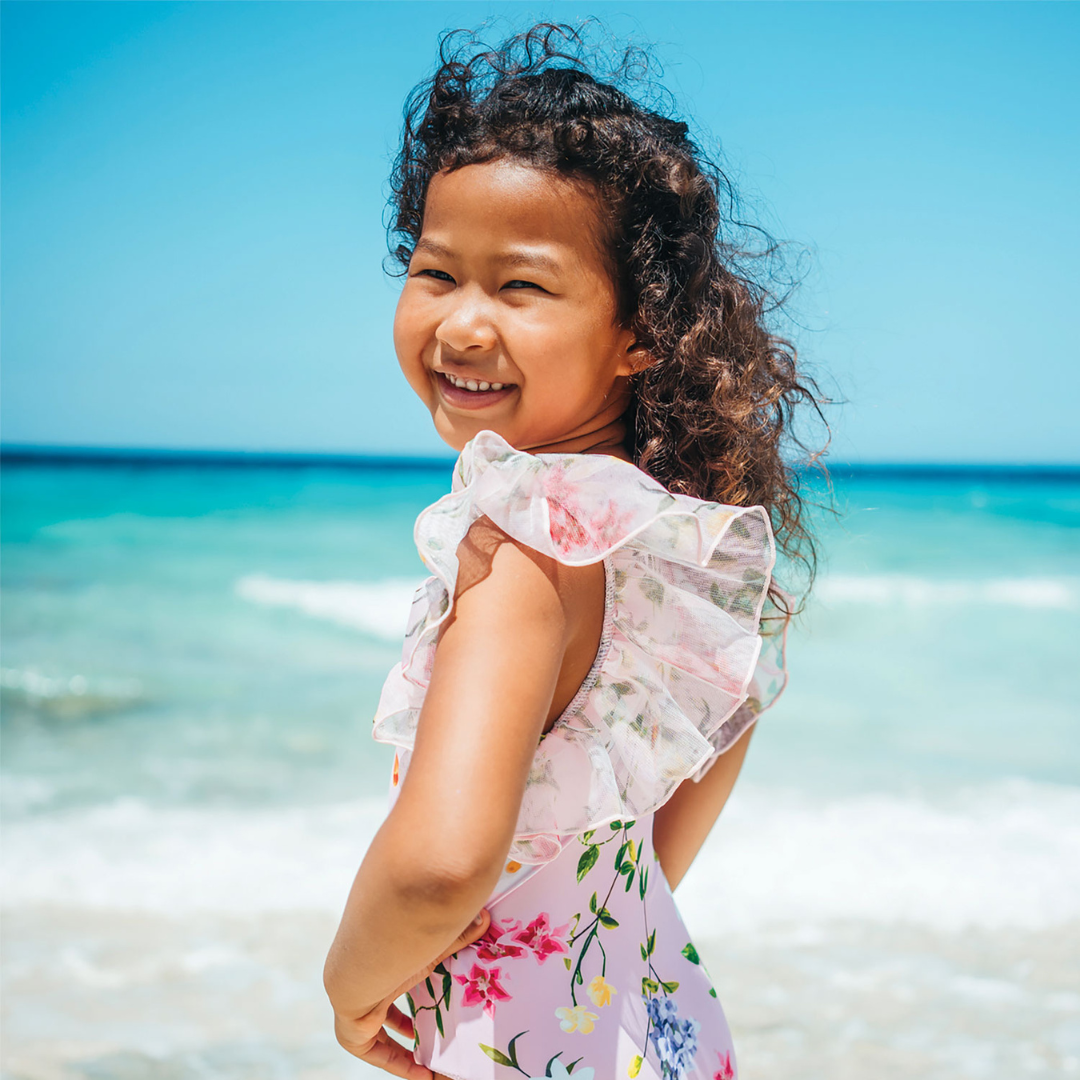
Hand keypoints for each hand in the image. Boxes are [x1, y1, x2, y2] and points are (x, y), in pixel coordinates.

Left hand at [332, 908, 491, 1077]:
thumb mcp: (430, 948)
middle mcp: (364, 989)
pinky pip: (372, 1053)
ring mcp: (354, 1011)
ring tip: (425, 1060)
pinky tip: (420, 1073)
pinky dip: (395, 1062)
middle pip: (383, 1013)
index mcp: (380, 967)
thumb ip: (456, 938)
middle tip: (425, 1035)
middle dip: (403, 1026)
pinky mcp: (350, 1034)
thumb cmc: (397, 947)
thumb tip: (484, 918)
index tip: (428, 1011)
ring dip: (398, 1048)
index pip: (392, 985)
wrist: (361, 966)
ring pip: (376, 1035)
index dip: (409, 1000)